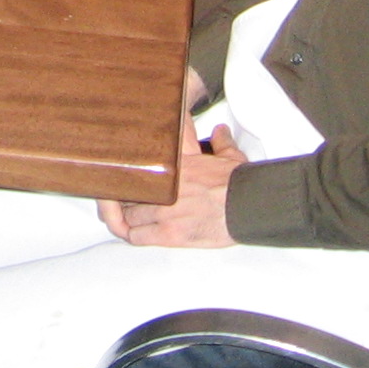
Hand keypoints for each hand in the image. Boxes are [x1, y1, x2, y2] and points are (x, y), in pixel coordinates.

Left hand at [99, 121, 244, 247]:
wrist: (248, 207)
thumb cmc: (238, 186)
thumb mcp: (229, 157)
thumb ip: (220, 143)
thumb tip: (221, 131)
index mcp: (174, 167)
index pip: (136, 167)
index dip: (125, 173)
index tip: (120, 174)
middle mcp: (164, 189)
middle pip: (127, 192)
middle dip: (122, 196)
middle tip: (120, 198)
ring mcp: (165, 212)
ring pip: (127, 216)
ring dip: (124, 217)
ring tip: (121, 216)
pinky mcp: (170, 234)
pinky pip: (137, 236)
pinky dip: (130, 234)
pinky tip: (130, 232)